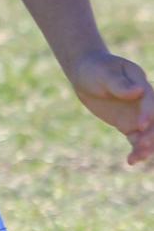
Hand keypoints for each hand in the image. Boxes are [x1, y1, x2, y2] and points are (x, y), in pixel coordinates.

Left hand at [72, 50, 153, 164]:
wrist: (83, 74)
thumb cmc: (93, 69)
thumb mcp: (102, 74)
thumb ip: (118, 83)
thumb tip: (139, 91)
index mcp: (139, 81)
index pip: (150, 99)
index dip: (148, 113)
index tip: (140, 125)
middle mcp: (143, 99)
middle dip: (152, 134)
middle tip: (141, 146)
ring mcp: (138, 113)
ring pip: (150, 133)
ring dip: (148, 146)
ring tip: (136, 157)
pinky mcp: (130, 125)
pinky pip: (138, 140)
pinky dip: (137, 150)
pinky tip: (131, 160)